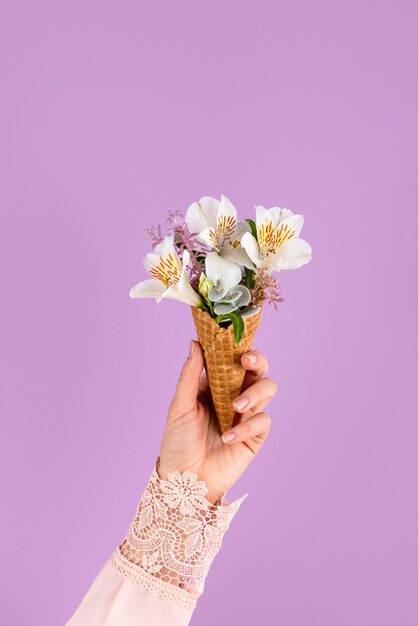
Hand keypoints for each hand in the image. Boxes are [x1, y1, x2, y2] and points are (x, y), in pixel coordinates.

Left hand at [158, 339, 276, 502]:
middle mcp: (233, 395)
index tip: (236, 340)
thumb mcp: (179, 406)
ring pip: (267, 389)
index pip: (232, 359)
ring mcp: (246, 414)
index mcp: (214, 384)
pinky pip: (262, 420)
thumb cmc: (177, 442)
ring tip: (236, 407)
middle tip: (248, 362)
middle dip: (258, 361)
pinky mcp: (255, 435)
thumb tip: (195, 342)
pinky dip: (247, 427)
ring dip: (254, 393)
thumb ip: (189, 375)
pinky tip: (228, 437)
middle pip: (257, 369)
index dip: (238, 347)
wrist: (185, 481)